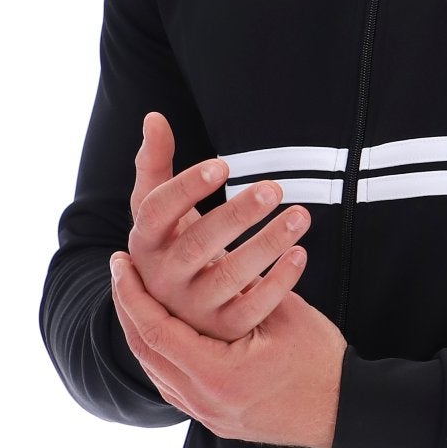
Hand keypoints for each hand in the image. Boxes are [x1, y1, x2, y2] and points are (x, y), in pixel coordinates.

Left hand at [109, 249, 345, 447]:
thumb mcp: (283, 314)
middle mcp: (203, 400)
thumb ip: (245, 287)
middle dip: (128, 308)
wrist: (348, 412)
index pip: (155, 330)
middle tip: (120, 272)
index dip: (133, 294)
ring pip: (156, 369)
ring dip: (142, 329)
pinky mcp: (217, 418)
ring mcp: (208, 414)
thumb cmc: (322, 361)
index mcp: (216, 375)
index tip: (120, 262)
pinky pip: (173, 383)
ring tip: (136, 296)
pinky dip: (162, 352)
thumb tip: (214, 256)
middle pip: (146, 351)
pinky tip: (163, 329)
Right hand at [127, 111, 309, 341]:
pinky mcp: (224, 330)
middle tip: (274, 187)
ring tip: (301, 215)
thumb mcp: (157, 210)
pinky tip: (301, 253)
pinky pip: (254, 308)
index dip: (187, 188)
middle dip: (237, 215)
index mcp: (145, 243)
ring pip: (231, 277)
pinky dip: (280, 282)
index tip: (223, 164)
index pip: (157, 212)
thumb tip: (154, 117)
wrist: (180, 310)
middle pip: (198, 245)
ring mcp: (193, 309)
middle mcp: (163, 279)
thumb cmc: (173, 244)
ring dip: (269, 244)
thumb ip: (155, 164)